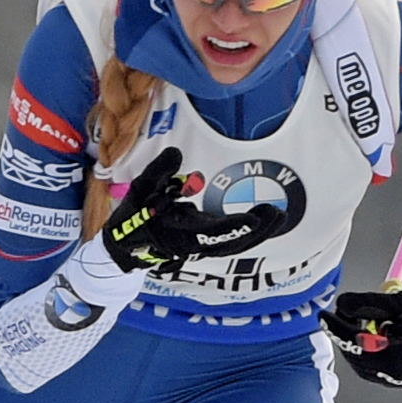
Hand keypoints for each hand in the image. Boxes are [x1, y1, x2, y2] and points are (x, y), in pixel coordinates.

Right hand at [100, 148, 290, 274]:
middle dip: (255, 231)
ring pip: (233, 246)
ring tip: (277, 216)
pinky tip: (262, 221)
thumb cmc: (132, 220)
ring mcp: (200, 246)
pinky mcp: (203, 244)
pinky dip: (247, 234)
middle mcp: (193, 244)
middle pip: (230, 243)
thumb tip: (177, 153)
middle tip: (277, 213)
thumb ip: (158, 171)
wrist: (124, 249)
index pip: (211, 231)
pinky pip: (230, 242)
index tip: (255, 217)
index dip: (234, 226)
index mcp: (178, 234)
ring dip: (256, 234)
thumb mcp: (139, 190)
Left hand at [322, 289, 401, 386]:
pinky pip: (369, 358)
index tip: (322, 314)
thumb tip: (341, 303)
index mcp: (394, 363)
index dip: (337, 329)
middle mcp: (390, 375)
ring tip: (360, 317)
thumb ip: (371, 303)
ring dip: (355, 336)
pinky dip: (365, 342)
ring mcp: (391, 376)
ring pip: (359, 357)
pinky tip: (371, 327)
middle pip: (353, 354)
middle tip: (338, 313)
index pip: (355, 346)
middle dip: (345, 332)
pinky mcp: (392, 372)